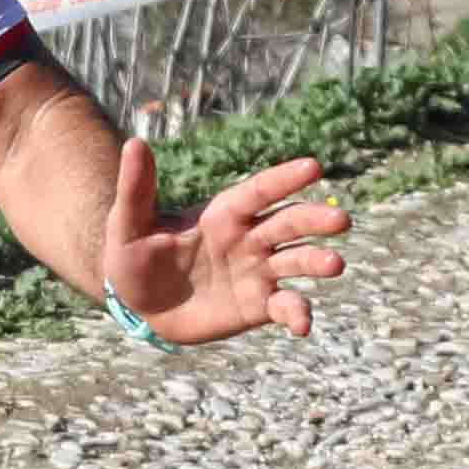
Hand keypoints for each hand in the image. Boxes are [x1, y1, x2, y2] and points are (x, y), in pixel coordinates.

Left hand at [106, 143, 349, 345]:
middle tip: (341, 220)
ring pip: (296, 261)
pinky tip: (303, 324)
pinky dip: (297, 314)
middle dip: (315, 220)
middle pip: (288, 223)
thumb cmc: (133, 257)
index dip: (283, 179)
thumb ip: (137, 188)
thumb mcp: (127, 224)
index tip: (313, 167)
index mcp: (224, 214)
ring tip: (335, 264)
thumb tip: (134, 143)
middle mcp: (249, 238)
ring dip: (316, 262)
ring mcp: (257, 272)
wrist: (140, 305)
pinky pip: (284, 307)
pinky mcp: (258, 306)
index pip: (259, 192)